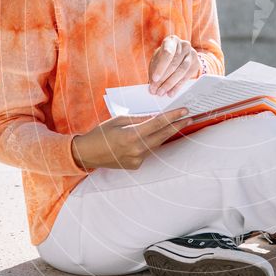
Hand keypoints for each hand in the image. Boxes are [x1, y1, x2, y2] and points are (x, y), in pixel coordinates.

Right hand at [71, 107, 193, 169]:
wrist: (87, 154)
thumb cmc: (100, 133)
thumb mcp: (119, 120)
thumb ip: (140, 119)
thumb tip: (157, 116)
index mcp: (131, 136)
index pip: (157, 124)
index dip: (173, 117)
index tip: (184, 111)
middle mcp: (136, 150)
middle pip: (162, 136)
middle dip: (177, 126)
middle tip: (189, 117)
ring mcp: (137, 160)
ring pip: (157, 144)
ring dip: (166, 134)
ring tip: (178, 124)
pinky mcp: (136, 165)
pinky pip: (148, 151)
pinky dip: (152, 142)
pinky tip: (155, 136)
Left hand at [148, 35, 199, 96]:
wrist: (181, 53)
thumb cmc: (166, 56)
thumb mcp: (158, 58)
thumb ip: (154, 70)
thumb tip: (153, 86)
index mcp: (172, 41)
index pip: (168, 53)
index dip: (161, 67)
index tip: (154, 79)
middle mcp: (184, 45)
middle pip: (174, 64)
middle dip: (163, 79)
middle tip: (155, 90)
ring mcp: (192, 54)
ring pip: (181, 71)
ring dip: (170, 84)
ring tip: (161, 92)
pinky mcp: (196, 64)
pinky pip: (186, 77)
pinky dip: (177, 86)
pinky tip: (171, 92)